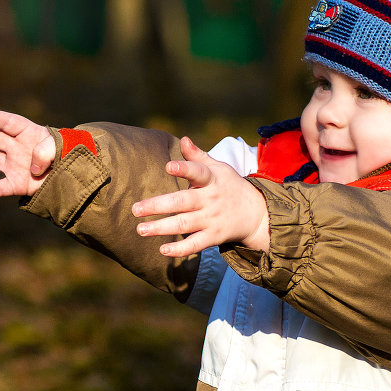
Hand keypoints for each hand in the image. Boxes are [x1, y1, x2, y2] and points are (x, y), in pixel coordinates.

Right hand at [0, 108, 56, 196]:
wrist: (69, 173)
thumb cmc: (64, 154)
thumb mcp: (58, 147)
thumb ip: (45, 152)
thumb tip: (31, 168)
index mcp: (27, 132)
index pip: (7, 122)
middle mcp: (16, 147)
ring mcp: (14, 165)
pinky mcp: (16, 184)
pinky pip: (0, 187)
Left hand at [132, 137, 269, 257]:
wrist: (256, 212)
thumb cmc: (229, 186)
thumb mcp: (219, 168)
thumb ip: (198, 156)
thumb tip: (183, 139)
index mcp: (211, 179)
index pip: (197, 172)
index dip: (184, 169)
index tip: (168, 166)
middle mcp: (210, 199)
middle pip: (182, 202)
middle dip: (158, 205)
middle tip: (135, 209)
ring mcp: (212, 219)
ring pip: (184, 224)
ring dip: (161, 228)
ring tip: (140, 229)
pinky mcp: (214, 237)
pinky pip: (196, 244)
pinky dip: (180, 249)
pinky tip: (162, 250)